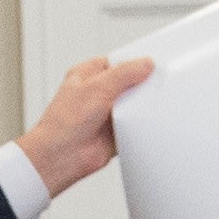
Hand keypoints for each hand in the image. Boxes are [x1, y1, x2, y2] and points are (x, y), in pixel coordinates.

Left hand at [16, 55, 155, 197]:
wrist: (62, 157)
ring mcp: (106, 113)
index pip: (117, 62)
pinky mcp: (115, 132)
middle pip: (128, 83)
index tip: (153, 62)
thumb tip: (145, 64)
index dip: (134, 62)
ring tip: (152, 102)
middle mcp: (97, 93)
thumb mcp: (98, 87)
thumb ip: (124, 73)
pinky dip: (140, 124)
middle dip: (141, 85)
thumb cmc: (65, 122)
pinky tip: (147, 120)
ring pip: (133, 104)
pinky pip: (134, 125)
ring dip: (141, 106)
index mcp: (88, 75)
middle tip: (156, 83)